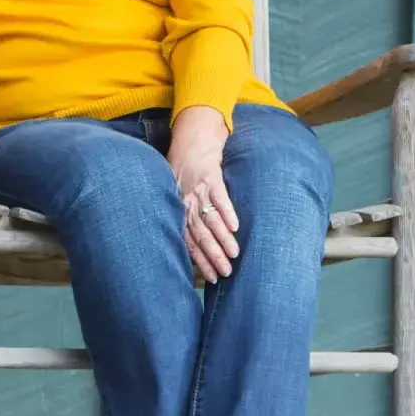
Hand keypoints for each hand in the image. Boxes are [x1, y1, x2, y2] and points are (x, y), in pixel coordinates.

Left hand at [168, 106, 239, 283]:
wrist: (192, 138)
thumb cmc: (185, 169)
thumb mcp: (178, 193)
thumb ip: (185, 215)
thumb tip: (194, 244)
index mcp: (178, 209)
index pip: (189, 241)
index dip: (201, 260)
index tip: (212, 278)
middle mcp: (185, 202)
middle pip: (199, 234)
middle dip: (213, 255)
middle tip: (226, 273)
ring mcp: (197, 189)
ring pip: (210, 219)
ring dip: (223, 238)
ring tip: (235, 255)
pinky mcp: (210, 175)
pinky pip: (219, 196)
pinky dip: (227, 212)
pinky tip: (236, 226)